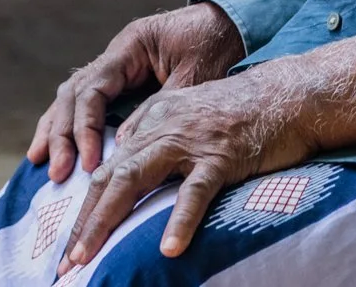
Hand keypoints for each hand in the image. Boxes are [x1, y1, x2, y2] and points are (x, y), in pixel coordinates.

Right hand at [28, 1, 245, 181]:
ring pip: (75, 97)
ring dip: (59, 129)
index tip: (89, 163)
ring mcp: (119, 64)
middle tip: (57, 172)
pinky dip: (75, 124)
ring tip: (42, 163)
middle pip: (74, 94)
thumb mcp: (195, 78)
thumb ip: (159, 110)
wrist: (239, 23)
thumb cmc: (221, 45)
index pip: (93, 89)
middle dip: (63, 133)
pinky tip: (62, 147)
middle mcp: (118, 52)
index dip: (86, 128)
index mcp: (131, 44)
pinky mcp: (126, 78)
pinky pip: (91, 101)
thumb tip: (124, 146)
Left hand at [58, 65, 312, 269]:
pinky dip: (181, 220)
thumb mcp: (190, 112)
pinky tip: (168, 248)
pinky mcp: (222, 155)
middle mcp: (163, 127)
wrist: (290, 94)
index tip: (70, 242)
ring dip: (106, 220)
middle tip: (65, 261)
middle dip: (83, 220)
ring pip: (135, 179)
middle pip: (111, 176)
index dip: (85, 206)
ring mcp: (191, 141)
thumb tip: (125, 156)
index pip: (109, 167)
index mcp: (154, 118)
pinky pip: (196, 191)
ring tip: (87, 255)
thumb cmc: (244, 111)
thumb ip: (155, 128)